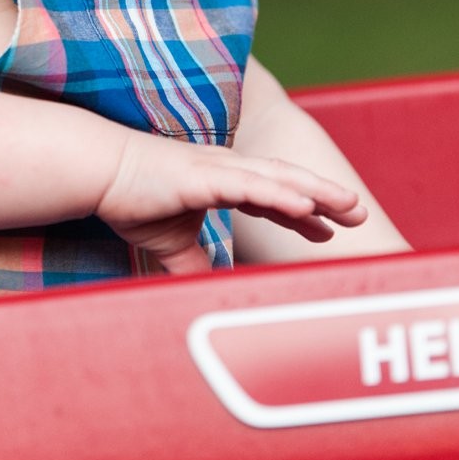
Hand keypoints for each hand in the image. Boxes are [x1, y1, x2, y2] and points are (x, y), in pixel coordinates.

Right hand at [96, 133, 366, 275]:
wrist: (99, 175)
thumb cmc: (130, 199)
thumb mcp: (170, 243)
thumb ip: (193, 264)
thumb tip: (205, 289)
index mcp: (221, 182)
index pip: (273, 196)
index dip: (303, 211)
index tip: (329, 228)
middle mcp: (228, 171)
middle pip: (288, 183)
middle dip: (325, 197)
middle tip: (359, 213)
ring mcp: (220, 170)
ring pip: (280, 180)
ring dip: (316, 192)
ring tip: (349, 205)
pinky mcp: (206, 176)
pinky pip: (252, 186)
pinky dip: (281, 194)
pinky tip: (305, 204)